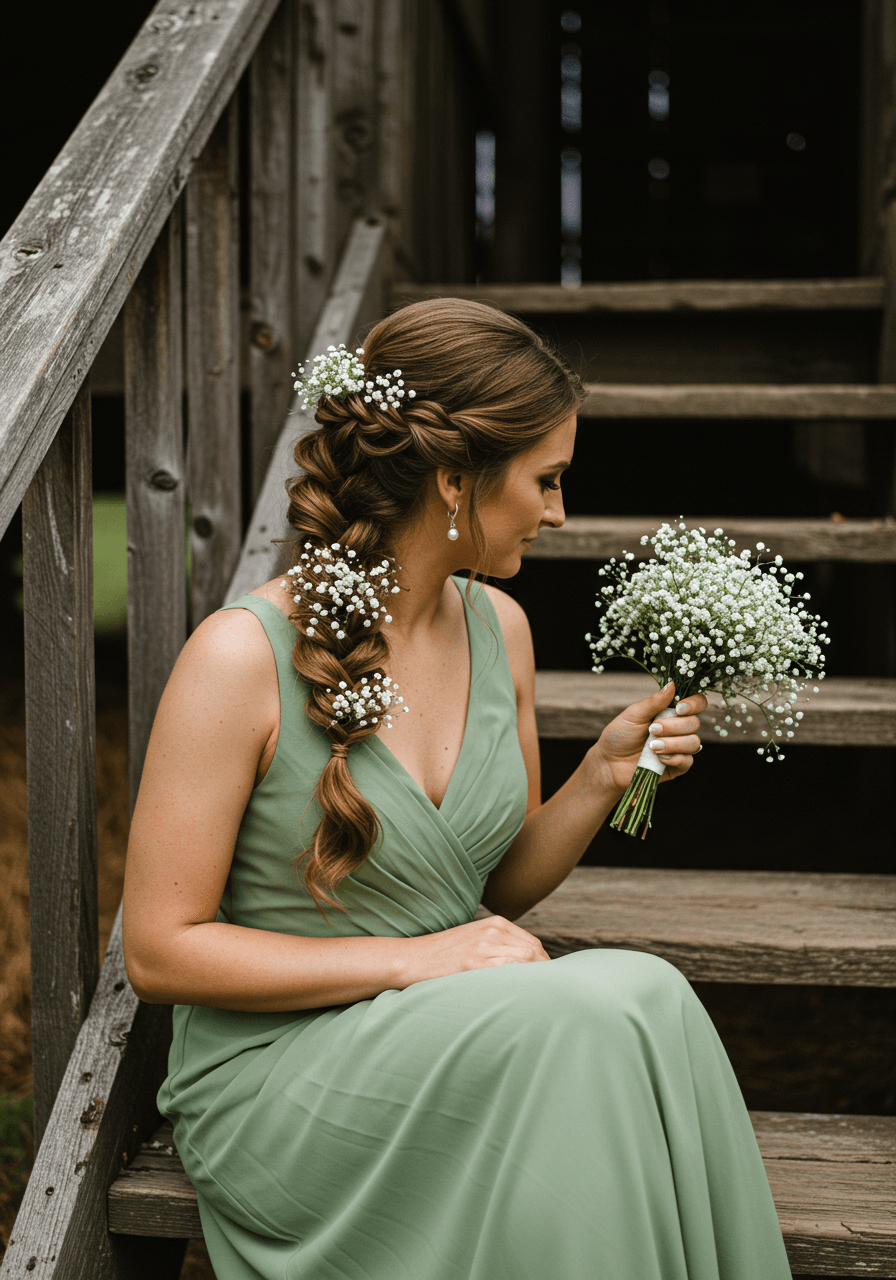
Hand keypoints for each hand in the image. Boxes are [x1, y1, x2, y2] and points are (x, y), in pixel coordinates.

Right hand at [397, 915, 549, 986]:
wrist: (411, 959)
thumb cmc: (443, 957)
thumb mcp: (475, 941)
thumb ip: (499, 947)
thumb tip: (525, 970)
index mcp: (496, 923)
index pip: (534, 945)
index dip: (544, 966)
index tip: (546, 984)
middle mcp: (493, 930)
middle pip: (535, 952)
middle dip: (544, 974)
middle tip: (545, 996)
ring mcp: (484, 945)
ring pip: (527, 961)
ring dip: (536, 980)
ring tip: (538, 1000)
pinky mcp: (475, 961)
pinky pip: (510, 970)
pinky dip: (520, 982)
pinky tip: (520, 997)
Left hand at [590, 681, 706, 794]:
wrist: (609, 762)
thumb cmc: (620, 735)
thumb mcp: (634, 714)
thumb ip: (654, 701)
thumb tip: (672, 684)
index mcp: (670, 712)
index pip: (697, 704)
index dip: (694, 704)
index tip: (679, 708)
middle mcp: (679, 729)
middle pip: (694, 723)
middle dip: (674, 726)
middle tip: (652, 729)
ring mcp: (679, 748)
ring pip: (693, 742)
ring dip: (673, 743)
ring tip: (652, 747)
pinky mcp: (677, 766)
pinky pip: (687, 761)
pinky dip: (674, 758)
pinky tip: (659, 758)